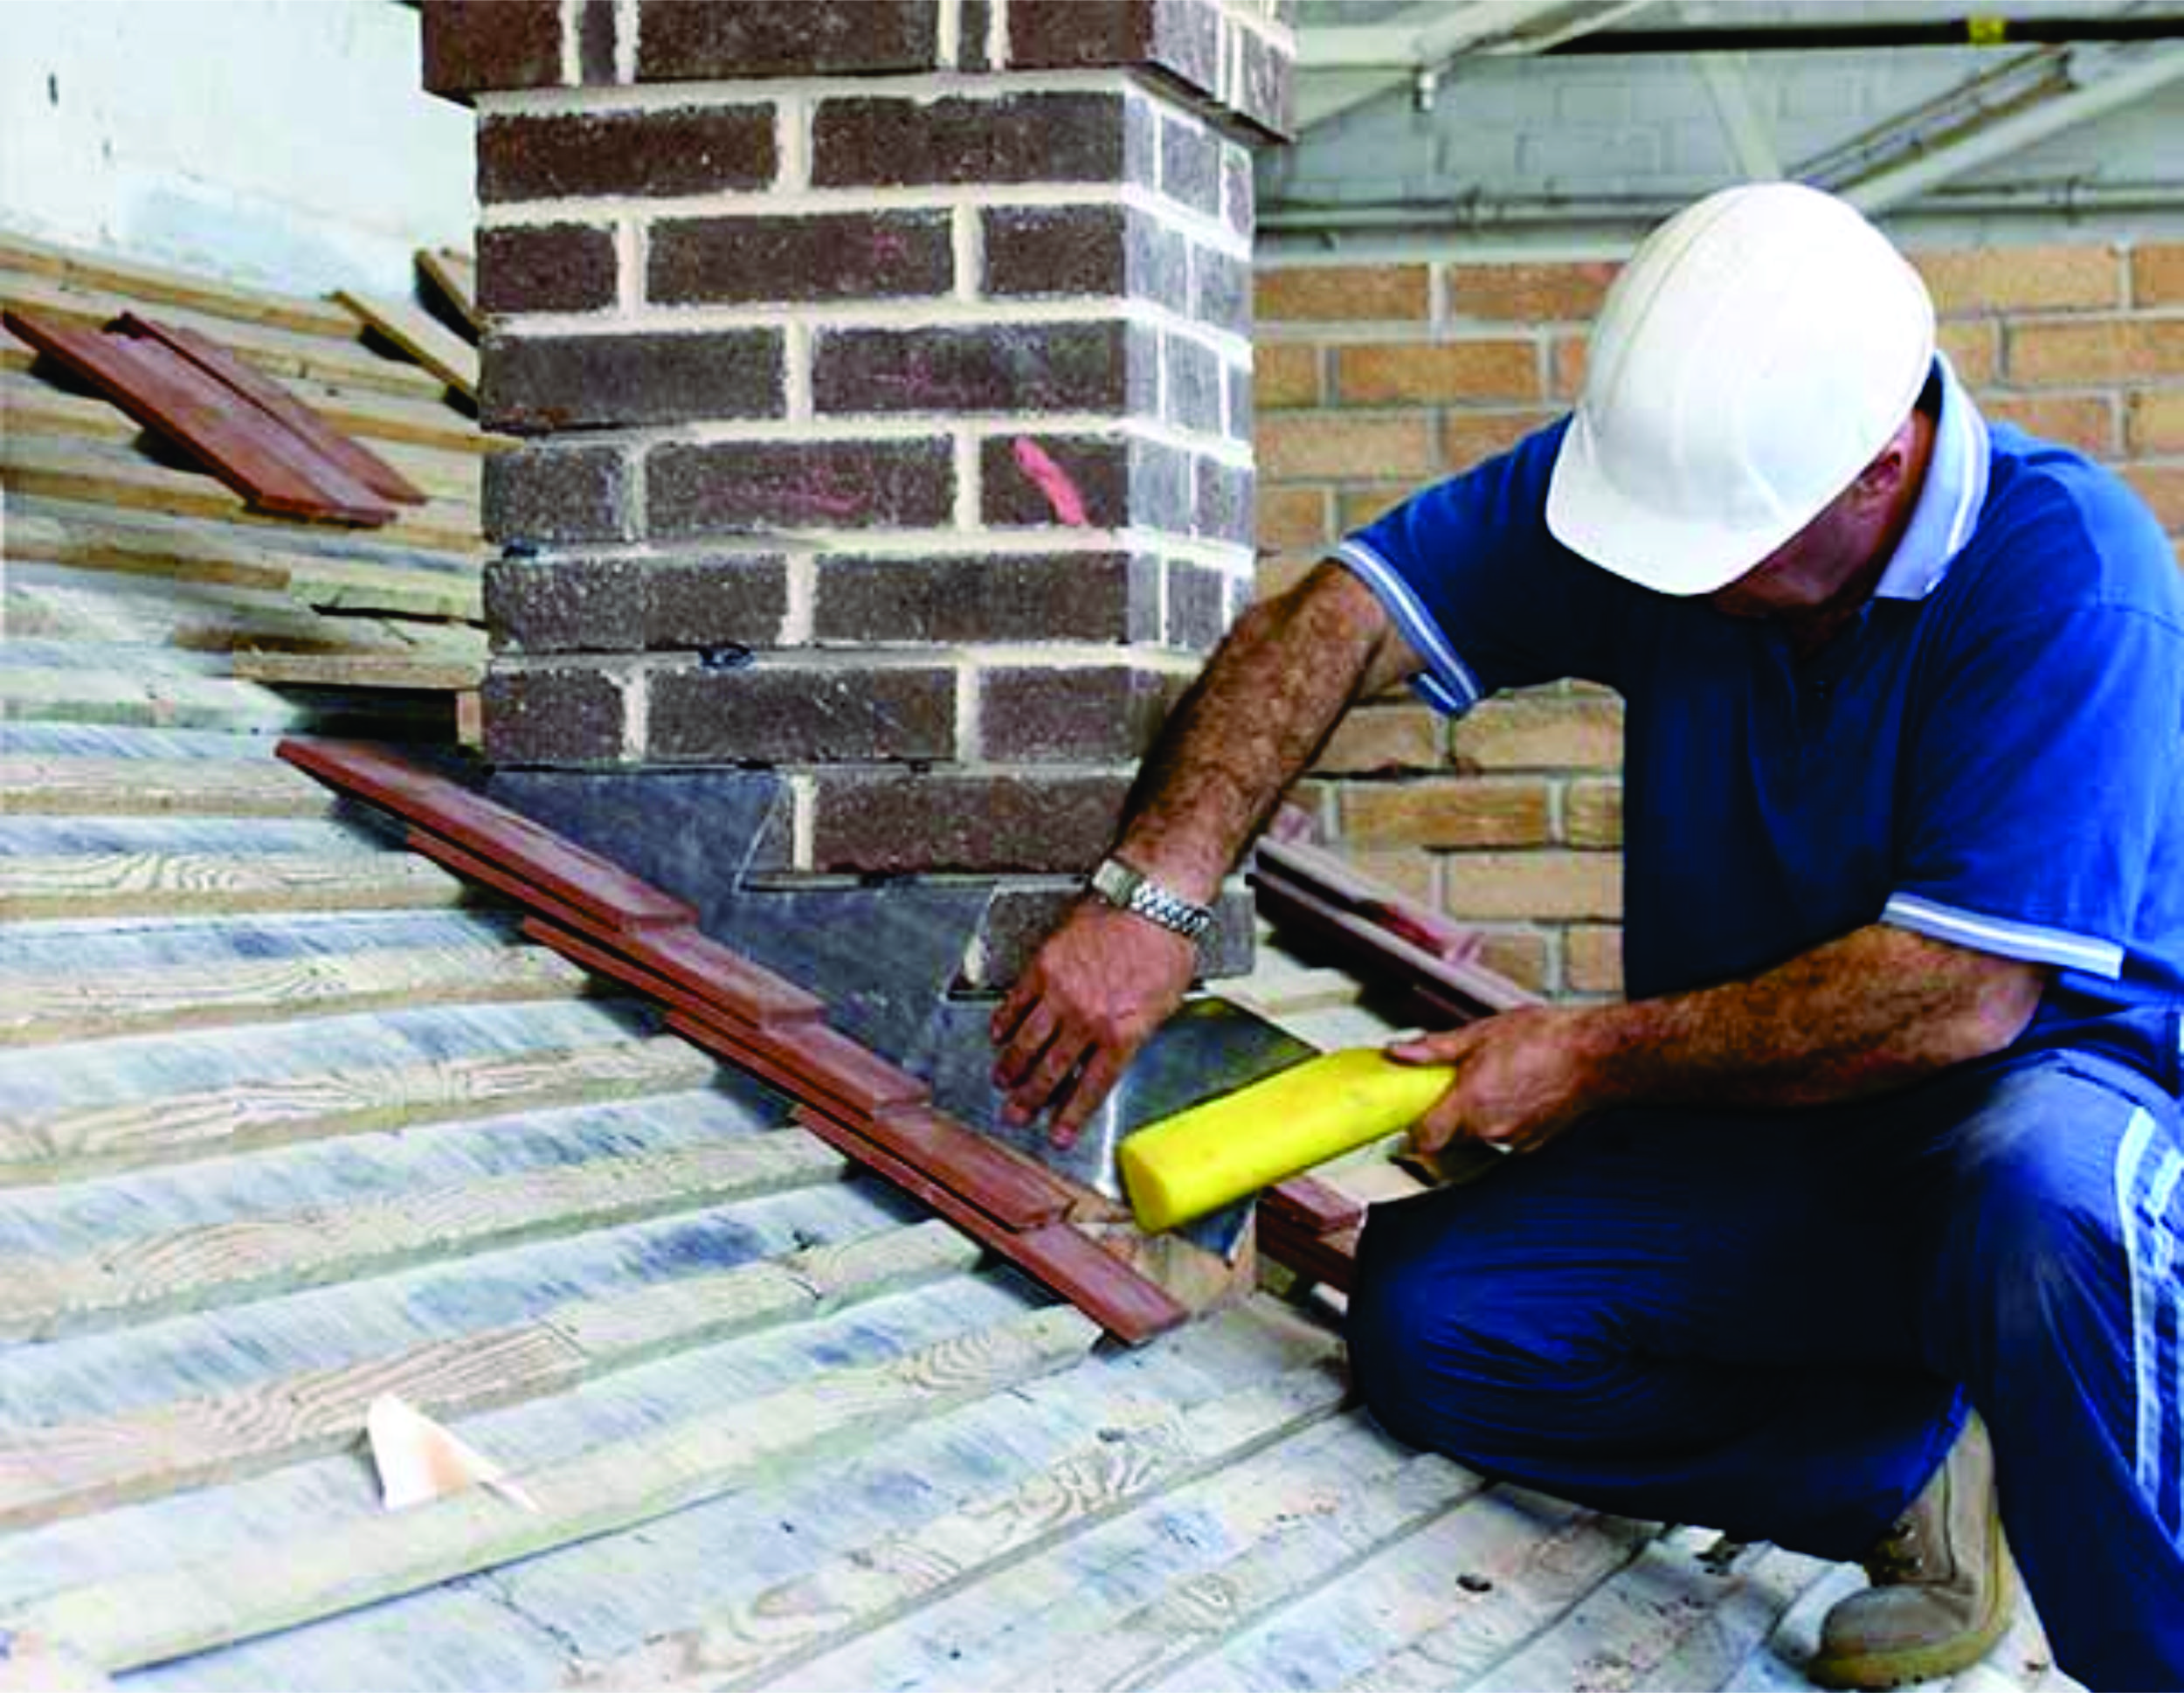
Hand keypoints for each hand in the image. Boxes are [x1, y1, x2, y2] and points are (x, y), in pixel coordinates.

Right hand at [990, 900, 1196, 1145]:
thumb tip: (1114, 1055)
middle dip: (1031, 1099)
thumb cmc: (1165, 946)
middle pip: (1051, 1070)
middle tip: (1015, 1115)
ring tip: (1002, 1080)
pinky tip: (997, 1034)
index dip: (1071, 1115)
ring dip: (1011, 1066)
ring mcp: (1061, 992)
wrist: (1150, 900)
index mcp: (1122, 1033)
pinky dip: (1004, 1021)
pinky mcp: (1044, 966)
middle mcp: (1087, 1019)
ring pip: (1027, 1041)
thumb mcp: (1164, 1004)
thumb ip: (1135, 1034)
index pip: (1090, 1087)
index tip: (1058, 1134)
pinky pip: (1016, 1002)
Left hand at [1389, 1004, 1611, 1158]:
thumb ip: (1436, 1049)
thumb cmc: (1547, 1039)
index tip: (1411, 1114)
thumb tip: (1400, 1052)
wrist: (1598, 1055)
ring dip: (1474, 1118)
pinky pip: (1502, 1138)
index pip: (1424, 1139)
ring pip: (1476, 1139)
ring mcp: (1513, 1141)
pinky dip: (1499, 1121)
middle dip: (1445, 1116)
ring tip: (1488, 1084)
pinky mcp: (1533, 1144)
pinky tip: (1512, 1093)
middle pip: (1448, 1139)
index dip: (1413, 1130)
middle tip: (1451, 1086)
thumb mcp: (1481, 1033)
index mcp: (1471, 1104)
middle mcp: (1490, 1130)